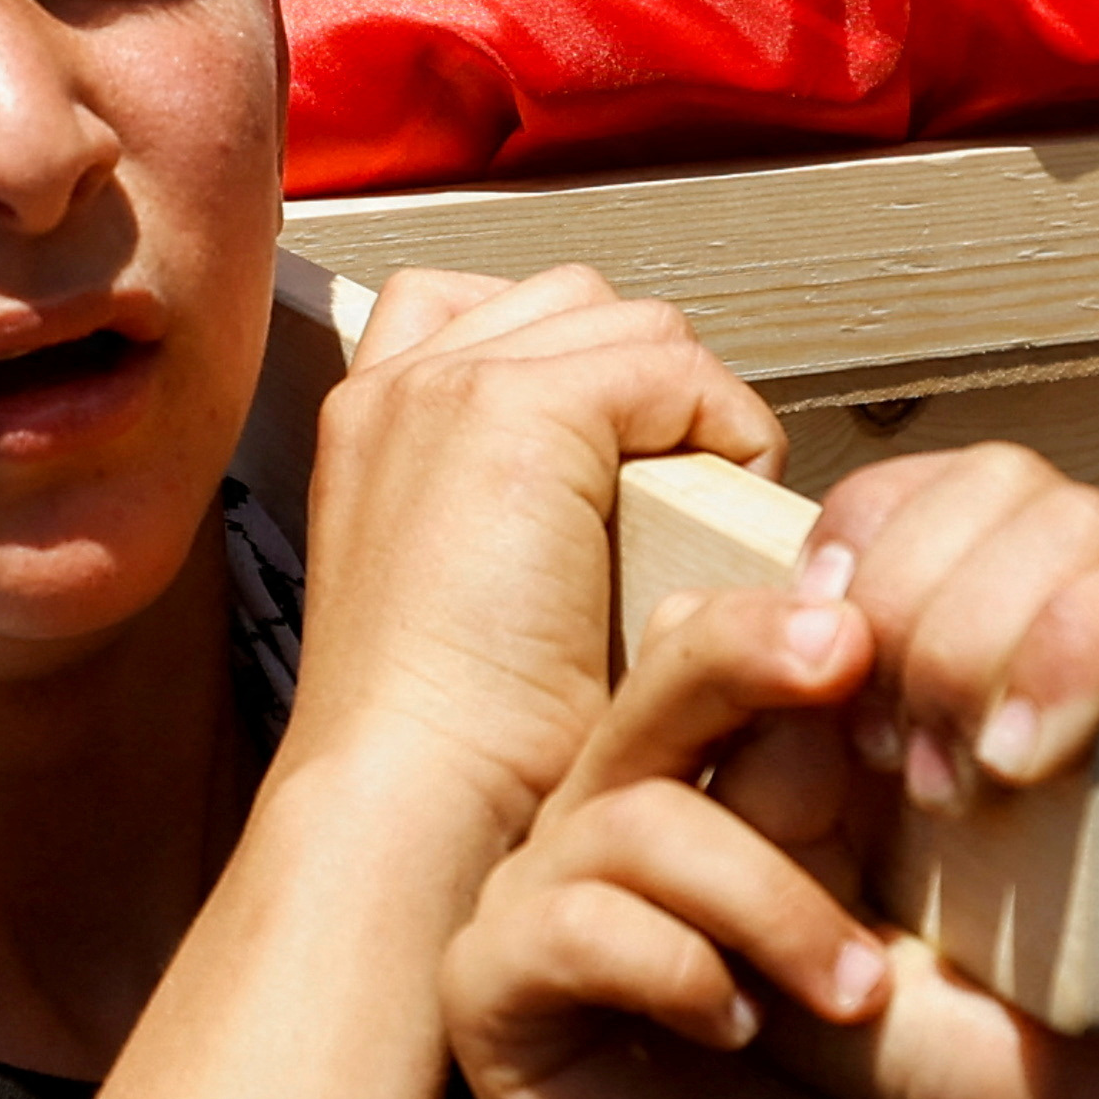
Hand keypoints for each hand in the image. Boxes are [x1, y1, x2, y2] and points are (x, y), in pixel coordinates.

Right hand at [272, 262, 780, 847]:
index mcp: (371, 420)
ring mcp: (454, 386)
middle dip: (648, 381)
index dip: (577, 364)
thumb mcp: (476, 599)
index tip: (626, 460)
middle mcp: (400, 384)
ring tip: (699, 515)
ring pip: (636, 328)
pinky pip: (677, 371)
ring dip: (693, 411)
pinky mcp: (524, 411)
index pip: (482, 307)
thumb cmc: (459, 740)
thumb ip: (528, 512)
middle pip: (576, 304)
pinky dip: (727, 435)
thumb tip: (643, 483)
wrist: (419, 794)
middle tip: (682, 494)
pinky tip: (712, 527)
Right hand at [448, 571, 905, 1098]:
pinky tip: (741, 1028)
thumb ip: (860, 819)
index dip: (800, 628)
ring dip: (767, 898)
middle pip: (662, 680)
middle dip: (757, 659)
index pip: (725, 648)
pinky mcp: (485, 982)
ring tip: (852, 990)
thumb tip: (884, 664)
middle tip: (848, 657)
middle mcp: (600, 807)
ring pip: (640, 818)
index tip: (886, 628)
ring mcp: (530, 889)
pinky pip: (571, 927)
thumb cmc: (827, 1083)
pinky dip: (674, 968)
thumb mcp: (871, 934)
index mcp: (695, 774)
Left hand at [754, 447, 1098, 1098]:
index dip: (835, 562)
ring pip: (1071, 519)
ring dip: (977, 629)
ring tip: (959, 782)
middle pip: (983, 482)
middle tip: (881, 750)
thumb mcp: (821, 956)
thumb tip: (685, 633)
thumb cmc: (1008, 1080)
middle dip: (896, 589)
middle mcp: (1083, 651)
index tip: (802, 694)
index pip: (899, 511)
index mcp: (978, 676)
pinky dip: (1078, 657)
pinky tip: (1024, 763)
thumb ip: (748, 820)